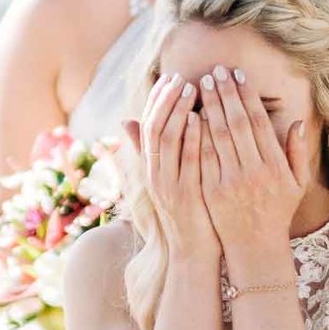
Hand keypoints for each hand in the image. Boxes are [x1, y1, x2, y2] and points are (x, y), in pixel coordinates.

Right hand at [124, 73, 216, 262]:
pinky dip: (192, 138)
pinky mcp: (185, 196)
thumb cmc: (185, 214)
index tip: (170, 78)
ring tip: (192, 88)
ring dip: (178, 112)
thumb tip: (127, 120)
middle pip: (154, 128)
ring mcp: (167, 185)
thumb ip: (151, 153)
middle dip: (166, 100)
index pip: (148, 126)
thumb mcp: (164, 181)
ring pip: (167, 141)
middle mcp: (153, 174)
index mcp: (150, 169)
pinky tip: (201, 119)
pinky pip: (187, 162)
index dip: (157, 101)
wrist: (191, 253)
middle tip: (180, 76)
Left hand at [196, 67, 309, 270]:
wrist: (255, 246)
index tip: (238, 75)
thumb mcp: (297, 184)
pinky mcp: (212, 190)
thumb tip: (297, 121)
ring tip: (201, 84)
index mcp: (275, 166)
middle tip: (215, 70)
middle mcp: (254, 171)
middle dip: (225, 93)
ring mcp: (232, 181)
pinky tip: (191, 114)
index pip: (258, 122)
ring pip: (218, 136)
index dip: (247, 96)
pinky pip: (203, 156)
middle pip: (236, 123)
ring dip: (209, 107)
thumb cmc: (277, 211)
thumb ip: (297, 152)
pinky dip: (197, 133)